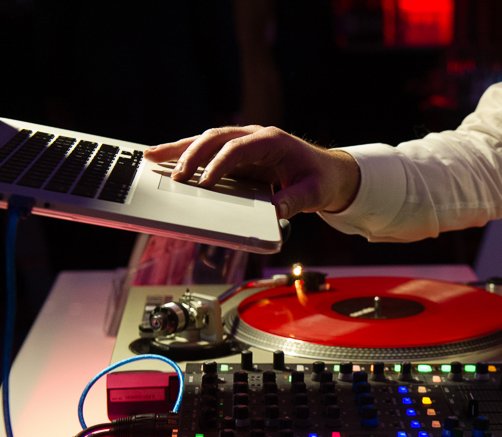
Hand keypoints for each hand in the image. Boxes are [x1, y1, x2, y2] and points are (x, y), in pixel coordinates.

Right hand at [143, 125, 359, 218]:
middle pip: (216, 139)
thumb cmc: (321, 180)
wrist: (327, 172)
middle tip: (174, 176)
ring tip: (151, 157)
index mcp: (272, 141)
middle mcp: (254, 136)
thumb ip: (295, 201)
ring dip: (179, 149)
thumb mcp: (313, 193)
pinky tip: (164, 160)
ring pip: (206, 141)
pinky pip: (208, 152)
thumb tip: (275, 213)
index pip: (239, 148)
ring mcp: (243, 142)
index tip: (205, 182)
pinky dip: (186, 155)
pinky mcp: (236, 154)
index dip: (220, 164)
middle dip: (192, 155)